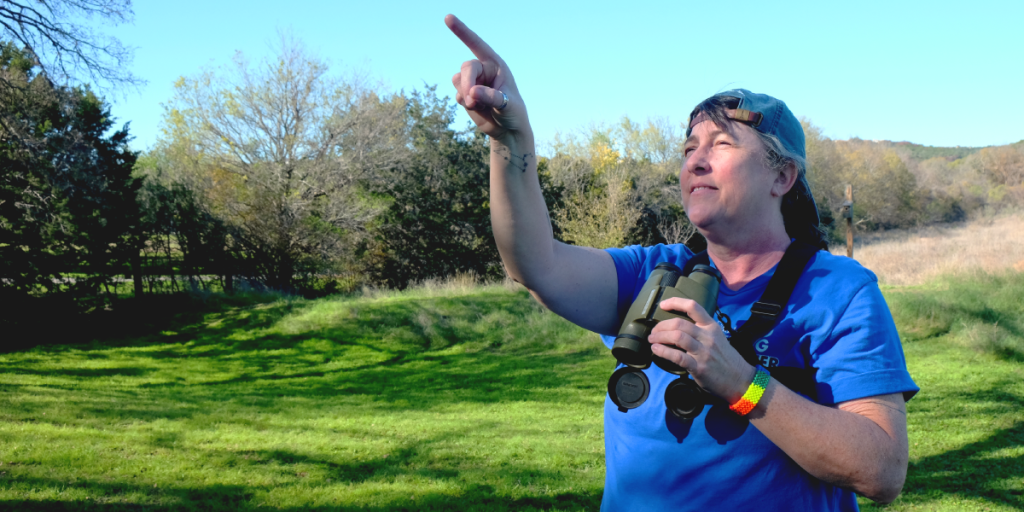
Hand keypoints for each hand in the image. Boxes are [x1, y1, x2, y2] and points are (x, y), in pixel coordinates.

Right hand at [445, 14, 530, 142]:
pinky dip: (465, 103)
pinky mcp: (466, 94)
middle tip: (472, 99)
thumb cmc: (513, 113)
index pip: (477, 44)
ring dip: (466, 94)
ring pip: (458, 81)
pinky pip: (457, 94)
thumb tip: (472, 92)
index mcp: (496, 64)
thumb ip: (492, 96)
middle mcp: (484, 70)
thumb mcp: (507, 104)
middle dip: (467, 83)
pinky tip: (478, 108)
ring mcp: (473, 82)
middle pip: (466, 68)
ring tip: (481, 105)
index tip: (448, 18)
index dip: (462, 31)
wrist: (507, 129)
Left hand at [648, 298, 755, 402]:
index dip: (676, 302)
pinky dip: (663, 352)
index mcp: (712, 327)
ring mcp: (704, 352)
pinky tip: (656, 350)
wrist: (741, 381)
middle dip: (661, 326)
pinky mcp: (699, 367)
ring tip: (652, 340)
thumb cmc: (726, 360)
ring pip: (677, 337)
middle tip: (653, 331)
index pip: (693, 306)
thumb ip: (701, 333)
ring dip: (660, 337)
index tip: (663, 305)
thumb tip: (677, 330)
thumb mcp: (718, 339)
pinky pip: (678, 357)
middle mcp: (708, 336)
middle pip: (679, 323)